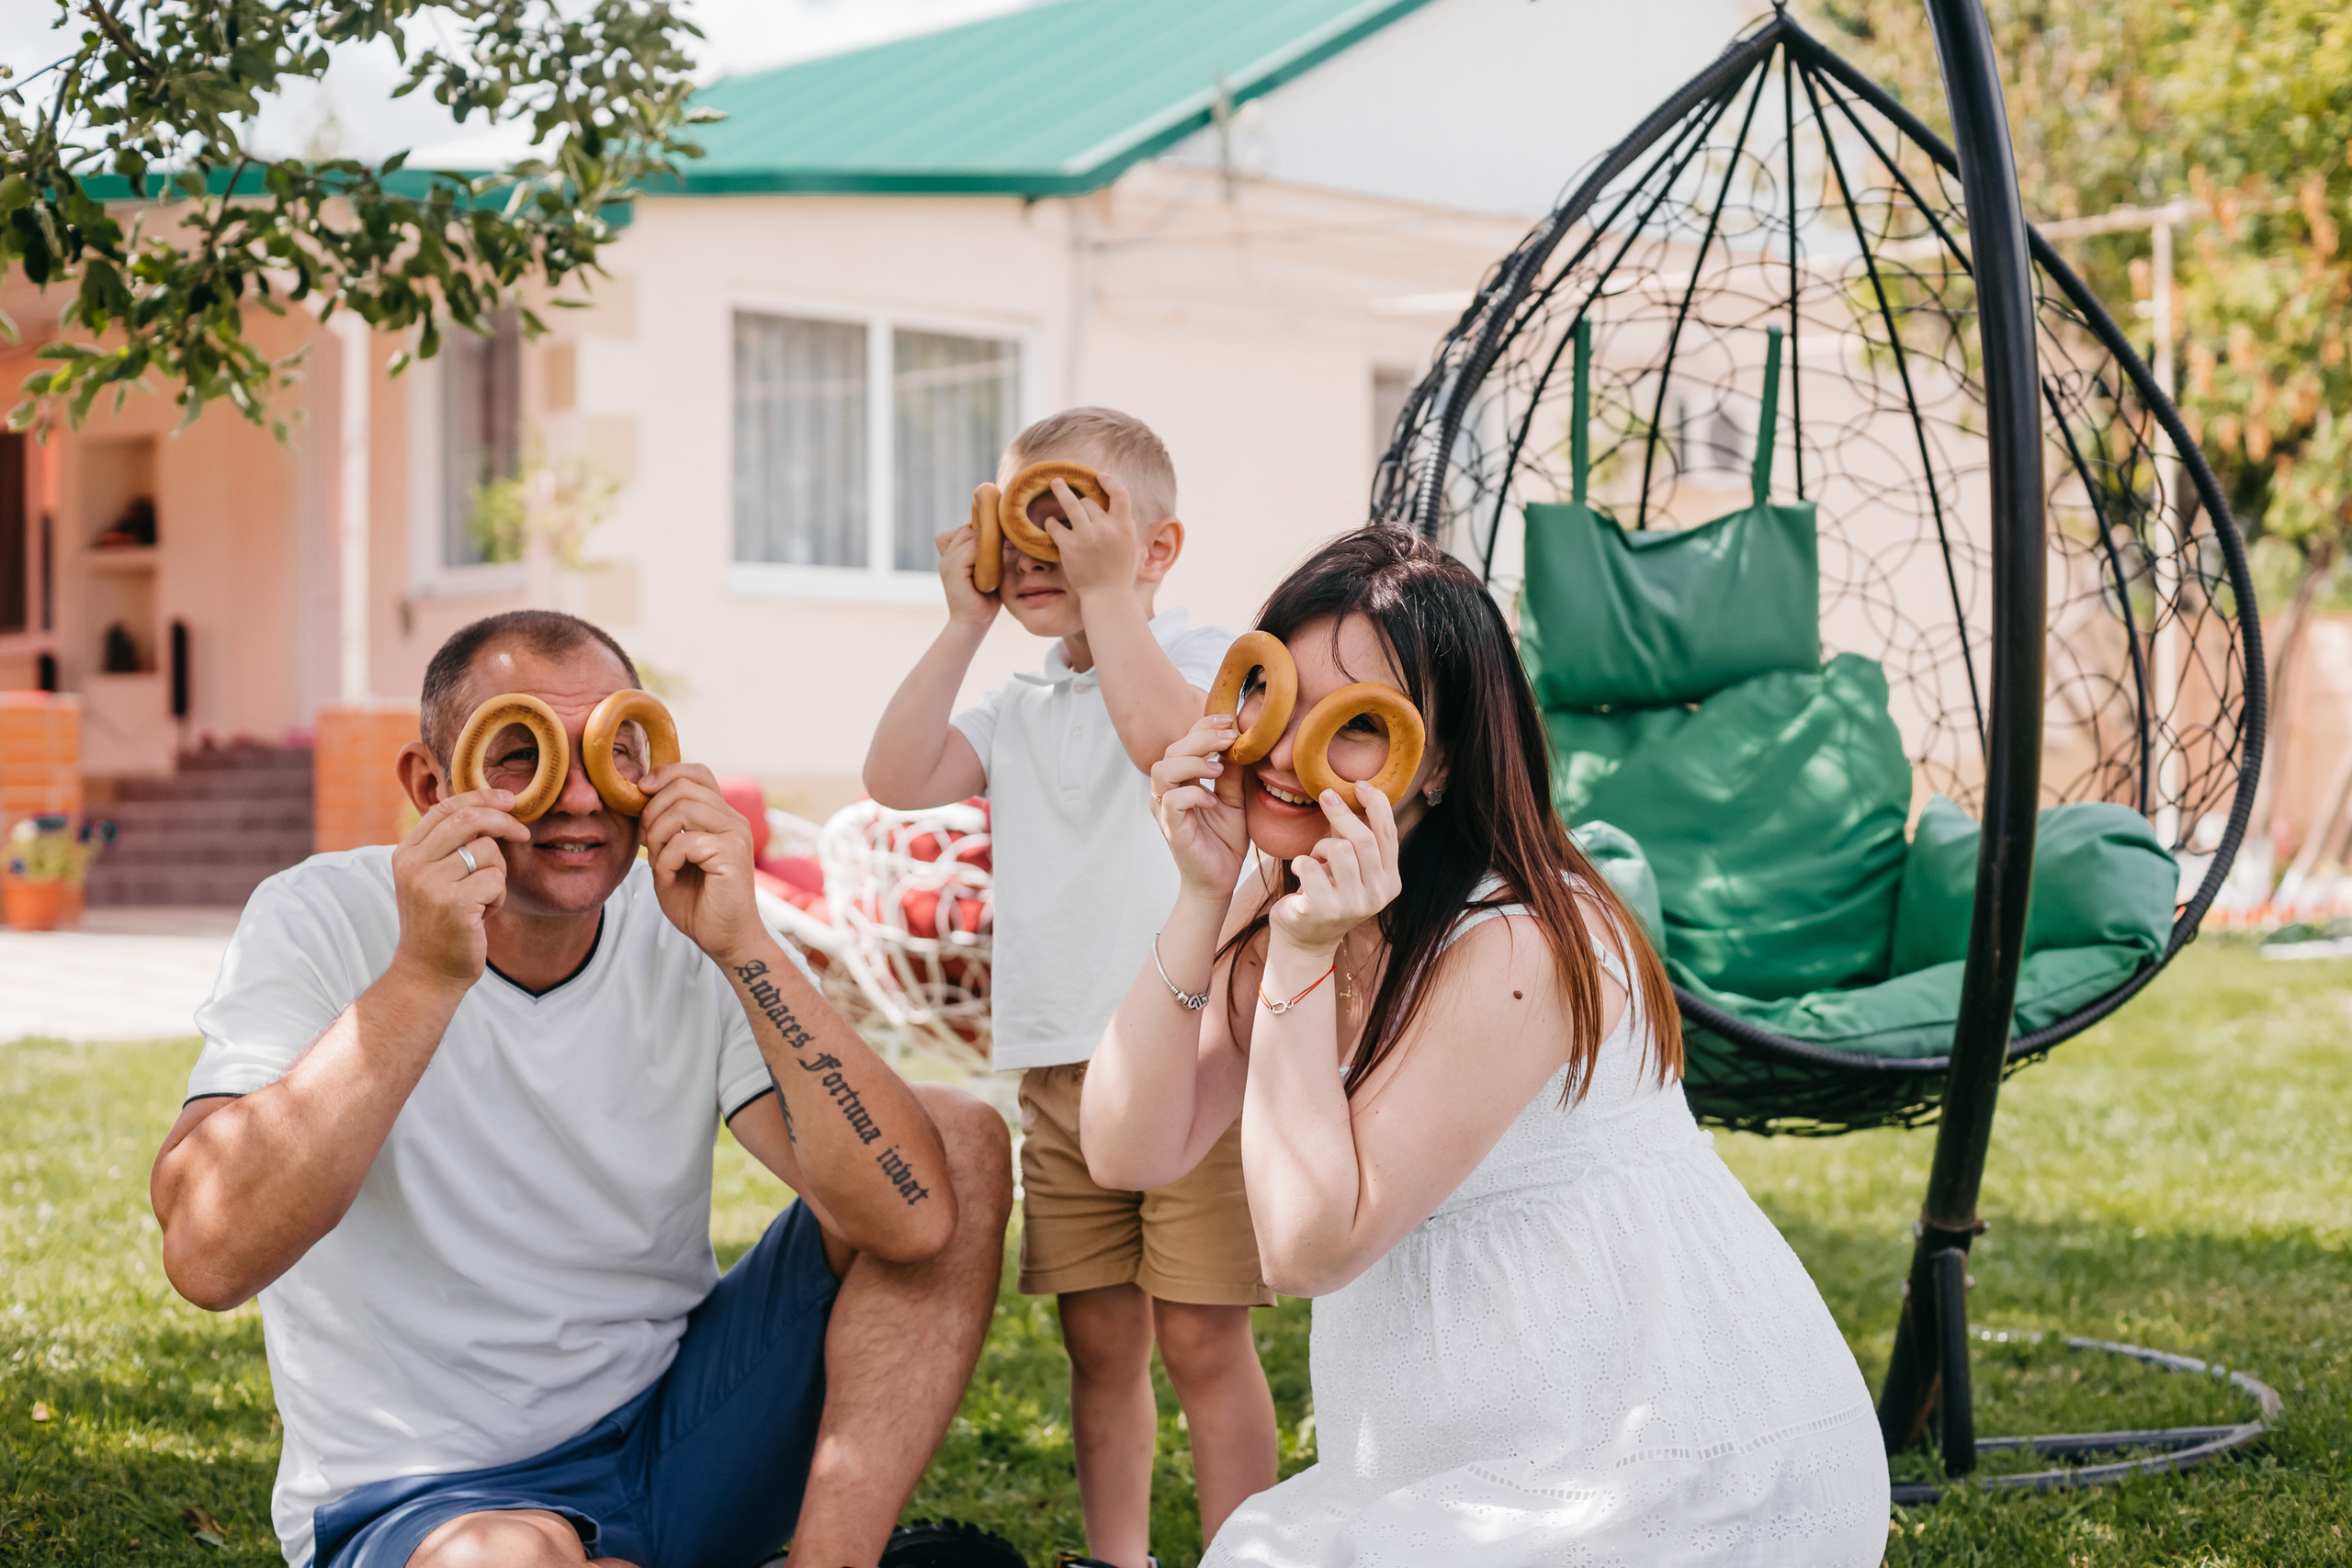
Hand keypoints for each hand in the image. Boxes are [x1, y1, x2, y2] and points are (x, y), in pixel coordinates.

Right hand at [389, 789, 531, 988]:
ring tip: (482, 900)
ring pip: (489, 852)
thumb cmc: (441, 923)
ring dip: (498, 876)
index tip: (510, 799)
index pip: (446, 807)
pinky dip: (499, 898)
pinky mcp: (454, 904)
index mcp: (406, 852)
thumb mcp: (435, 877)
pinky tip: (483, 916)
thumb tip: (492, 806)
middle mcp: (413, 864)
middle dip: (504, 823)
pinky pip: (496, 881)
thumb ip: (450, 845)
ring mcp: (430, 884)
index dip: (482, 797)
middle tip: (522, 834)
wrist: (428, 973)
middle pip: (470, 819)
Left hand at [638, 764, 763, 962]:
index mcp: (721, 817)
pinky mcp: (732, 854)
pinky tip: (667, 876)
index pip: (697, 773)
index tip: (642, 793)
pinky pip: (685, 842)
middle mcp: (733, 820)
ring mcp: (736, 835)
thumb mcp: (673, 858)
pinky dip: (666, 860)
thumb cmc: (698, 903)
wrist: (725, 939)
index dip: (666, 774)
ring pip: (683, 808)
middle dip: (652, 810)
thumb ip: (665, 829)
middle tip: (645, 841)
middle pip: (684, 786)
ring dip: (657, 834)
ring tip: (656, 860)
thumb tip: (642, 799)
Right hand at [937, 493, 1001, 626]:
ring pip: (969, 537)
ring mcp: (947, 562)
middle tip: (1005, 545)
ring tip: (1001, 557)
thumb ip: (990, 553)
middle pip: (967, 530)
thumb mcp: (990, 570)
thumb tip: (1006, 534)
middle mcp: (946, 556)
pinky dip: (986, 554)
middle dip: (987, 535)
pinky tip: (995, 566)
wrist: (974, 623)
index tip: (1002, 539)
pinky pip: (971, 550)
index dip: (984, 532)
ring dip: (988, 544)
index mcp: (952, 555)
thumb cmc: (985, 599)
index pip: (966, 530)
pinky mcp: (952, 570)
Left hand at [1052, 470, 1139, 604]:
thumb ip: (1123, 525)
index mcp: (1124, 526)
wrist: (1107, 596)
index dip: (1110, 481)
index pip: (1120, 494)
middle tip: (1078, 511)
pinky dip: (1051, 523)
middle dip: (1083, 505)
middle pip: (1089, 502)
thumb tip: (1113, 506)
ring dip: (1062, 491)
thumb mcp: (1129, 545)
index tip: (1100, 476)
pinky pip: (1055, 525)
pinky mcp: (1069, 546)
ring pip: (1071, 504)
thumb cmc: (1118, 572)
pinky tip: (1050, 524)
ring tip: (1055, 483)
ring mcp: (1087, 536)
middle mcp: (1106, 528)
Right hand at [1149, 713, 1249, 897]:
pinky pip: (1172, 800)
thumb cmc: (1224, 841)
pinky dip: (1194, 794)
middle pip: (1171, 750)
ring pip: (1163, 770)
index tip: (1230, 719)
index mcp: (1181, 782)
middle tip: (1230, 737)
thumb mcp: (1235, 801)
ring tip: (1218, 769)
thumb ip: (1232, 774)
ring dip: (1194, 762)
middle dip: (1201, 737)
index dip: (1203, 726)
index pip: (1184, 743)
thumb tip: (1239, 741)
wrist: (1219, 881)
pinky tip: (1213, 800)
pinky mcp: (1171, 828)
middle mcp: (1167, 792)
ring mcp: (1166, 810)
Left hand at [1270, 786, 1402, 956]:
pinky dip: (1300, 862)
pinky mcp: (1324, 909)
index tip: (1360, 784)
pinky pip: (1309, 866)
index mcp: (1390, 881)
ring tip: (1314, 859)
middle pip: (1363, 839)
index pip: (1388, 834)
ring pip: (1338, 850)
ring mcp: (1352, 905)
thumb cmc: (1327, 893)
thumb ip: (1355, 837)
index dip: (1376, 805)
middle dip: (1341, 812)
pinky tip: (1300, 874)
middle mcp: (1378, 895)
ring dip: (1319, 846)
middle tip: (1324, 795)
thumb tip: (1354, 792)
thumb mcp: (1349, 867)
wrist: (1304, 940)